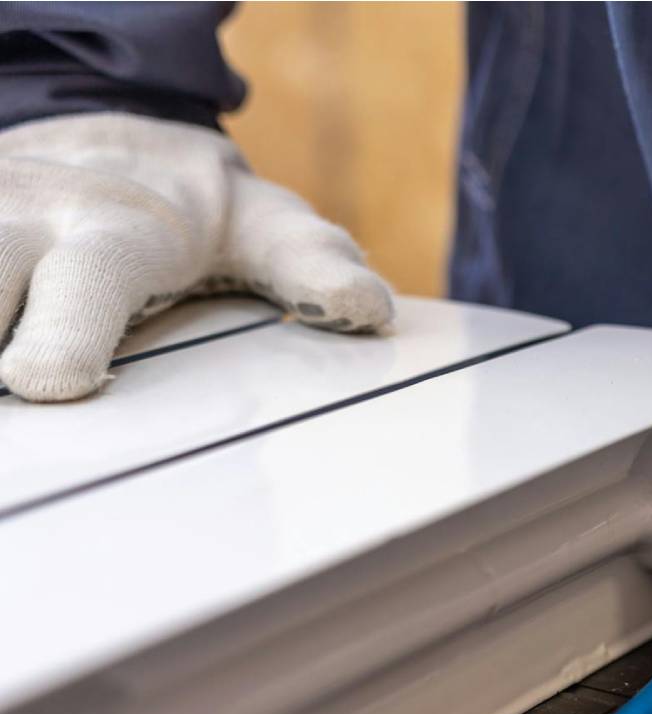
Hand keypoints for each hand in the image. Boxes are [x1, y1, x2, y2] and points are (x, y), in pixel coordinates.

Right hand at [0, 112, 392, 400]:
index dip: (61, 338)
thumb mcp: (266, 229)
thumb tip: (366, 309)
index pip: (79, 287)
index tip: (51, 382)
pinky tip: (1, 376)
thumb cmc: (196, 213)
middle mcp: (20, 217)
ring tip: (14, 383)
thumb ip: (313, 266)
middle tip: (29, 375)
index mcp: (111, 233)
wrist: (107, 143)